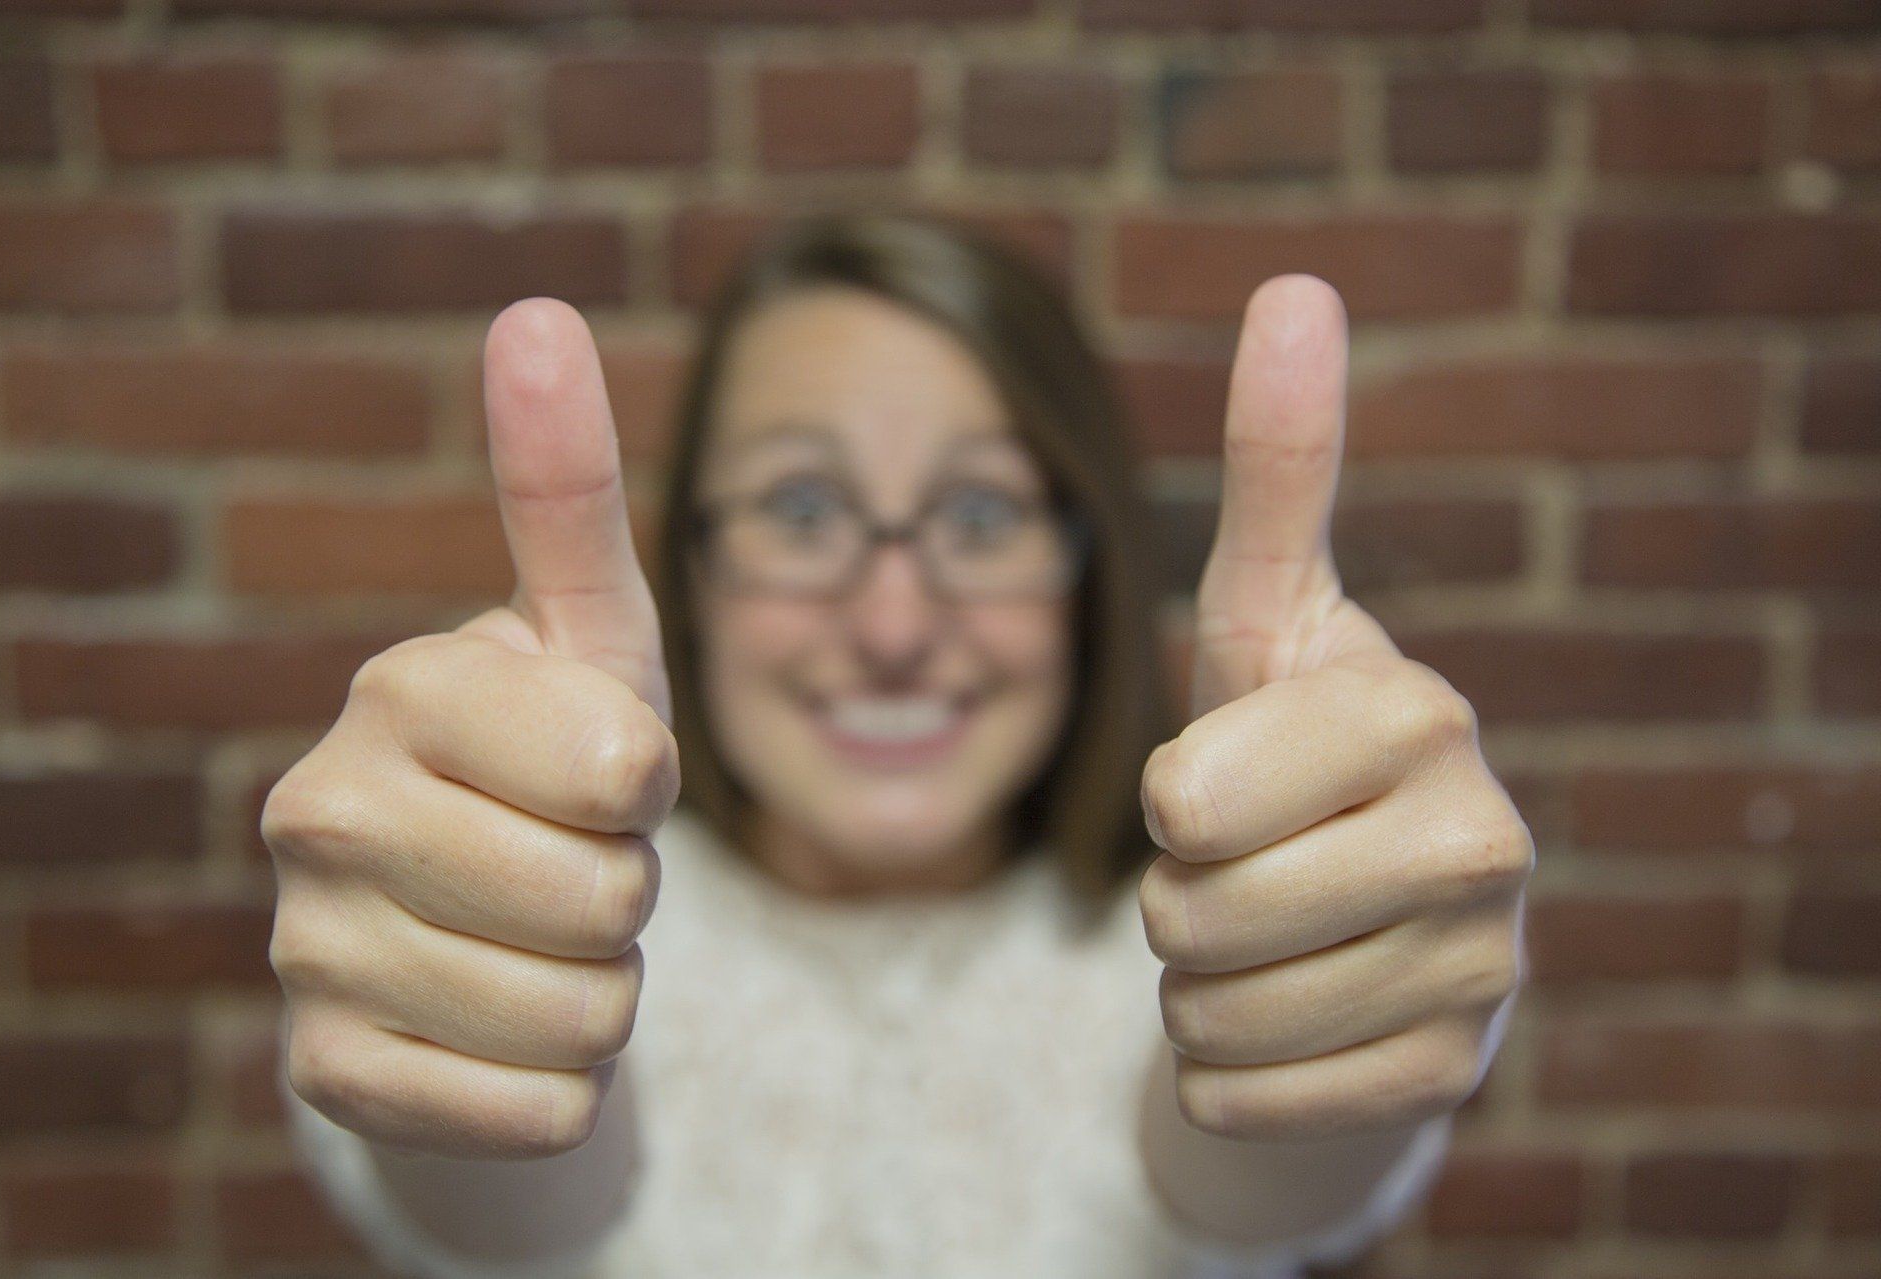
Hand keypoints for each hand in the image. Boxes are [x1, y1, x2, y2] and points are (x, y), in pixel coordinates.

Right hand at [262, 298, 677, 1159]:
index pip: (624, 770)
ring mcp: (309, 952)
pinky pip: (533, 1115)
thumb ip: (567, 489)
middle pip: (608, 903)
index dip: (647, 785)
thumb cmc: (556, 759)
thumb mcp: (589, 633)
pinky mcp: (326, 1078)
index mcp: (401, 687)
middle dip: (628, 895)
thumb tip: (537, 310)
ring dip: (602, 992)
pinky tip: (499, 1027)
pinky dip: (557, 1089)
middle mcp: (320, 812)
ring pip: (584, 1019)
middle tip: (568, 861)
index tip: (598, 769)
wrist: (476, 925)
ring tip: (538, 939)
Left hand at [1138, 275, 1531, 1143]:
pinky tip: (1291, 1019)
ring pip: (1208, 1015)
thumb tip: (1298, 284)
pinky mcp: (1449, 1075)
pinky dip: (1224, 1071)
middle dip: (1173, 900)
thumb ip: (1279, 469)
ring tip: (1270, 935)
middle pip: (1189, 915)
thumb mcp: (1266, 618)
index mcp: (1417, 710)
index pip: (1185, 798)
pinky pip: (1239, 1097)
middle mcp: (1481, 836)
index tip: (1224, 782)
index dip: (1168, 800)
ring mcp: (1481, 968)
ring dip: (1197, 985)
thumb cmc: (1287, 756)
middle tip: (1241, 868)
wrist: (1362, 927)